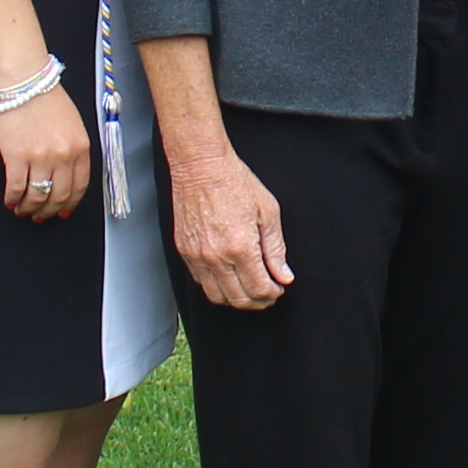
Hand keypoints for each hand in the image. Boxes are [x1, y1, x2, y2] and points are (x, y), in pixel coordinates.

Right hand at [0, 80, 92, 221]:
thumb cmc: (47, 98)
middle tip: (40, 216)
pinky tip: (10, 200)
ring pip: (37, 196)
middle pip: (59, 196)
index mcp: (80, 148)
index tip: (62, 212)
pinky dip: (13, 198)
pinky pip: (16, 188)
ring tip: (23, 210)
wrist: (25, 81)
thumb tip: (66, 175)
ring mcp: (40, 158)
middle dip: (49, 211)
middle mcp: (63, 156)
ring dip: (29, 208)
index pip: (79, 187)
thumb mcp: (73, 124)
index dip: (70, 204)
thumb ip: (73, 149)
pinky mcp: (17, 157)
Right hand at [169, 142, 289, 310]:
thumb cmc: (235, 182)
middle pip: (238, 299)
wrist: (200, 166)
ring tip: (250, 290)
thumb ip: (276, 248)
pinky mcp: (184, 251)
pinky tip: (229, 278)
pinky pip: (200, 282)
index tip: (279, 288)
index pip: (259, 289)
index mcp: (241, 247)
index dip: (273, 294)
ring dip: (237, 300)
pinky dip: (217, 287)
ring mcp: (197, 256)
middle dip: (258, 302)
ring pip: (217, 297)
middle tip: (268, 293)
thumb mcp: (267, 211)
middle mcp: (216, 257)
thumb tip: (283, 275)